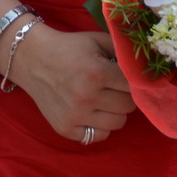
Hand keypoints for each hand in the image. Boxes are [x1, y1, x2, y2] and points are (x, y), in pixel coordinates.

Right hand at [11, 27, 135, 144]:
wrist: (32, 58)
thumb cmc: (69, 47)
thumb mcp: (97, 40)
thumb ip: (121, 51)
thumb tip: (144, 66)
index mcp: (97, 73)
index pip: (133, 86)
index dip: (134, 80)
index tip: (128, 77)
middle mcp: (86, 97)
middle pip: (128, 106)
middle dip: (125, 95)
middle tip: (115, 87)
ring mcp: (75, 116)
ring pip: (117, 123)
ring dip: (115, 111)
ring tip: (105, 99)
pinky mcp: (65, 128)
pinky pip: (98, 136)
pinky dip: (100, 126)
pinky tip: (93, 112)